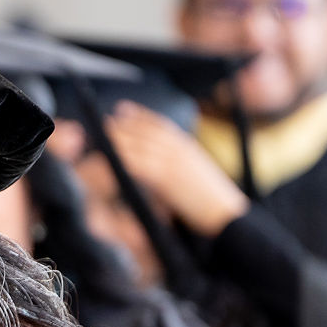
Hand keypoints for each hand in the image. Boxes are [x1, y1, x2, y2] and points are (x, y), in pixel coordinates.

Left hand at [104, 101, 248, 237]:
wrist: (229, 218)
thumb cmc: (214, 204)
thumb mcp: (196, 177)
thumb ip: (178, 169)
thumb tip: (158, 172)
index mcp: (188, 147)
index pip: (160, 124)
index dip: (139, 115)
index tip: (122, 109)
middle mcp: (180, 149)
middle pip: (144, 131)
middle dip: (122, 125)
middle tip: (102, 122)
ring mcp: (173, 162)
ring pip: (137, 145)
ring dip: (116, 141)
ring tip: (98, 139)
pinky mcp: (166, 178)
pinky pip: (136, 165)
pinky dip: (120, 162)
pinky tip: (107, 161)